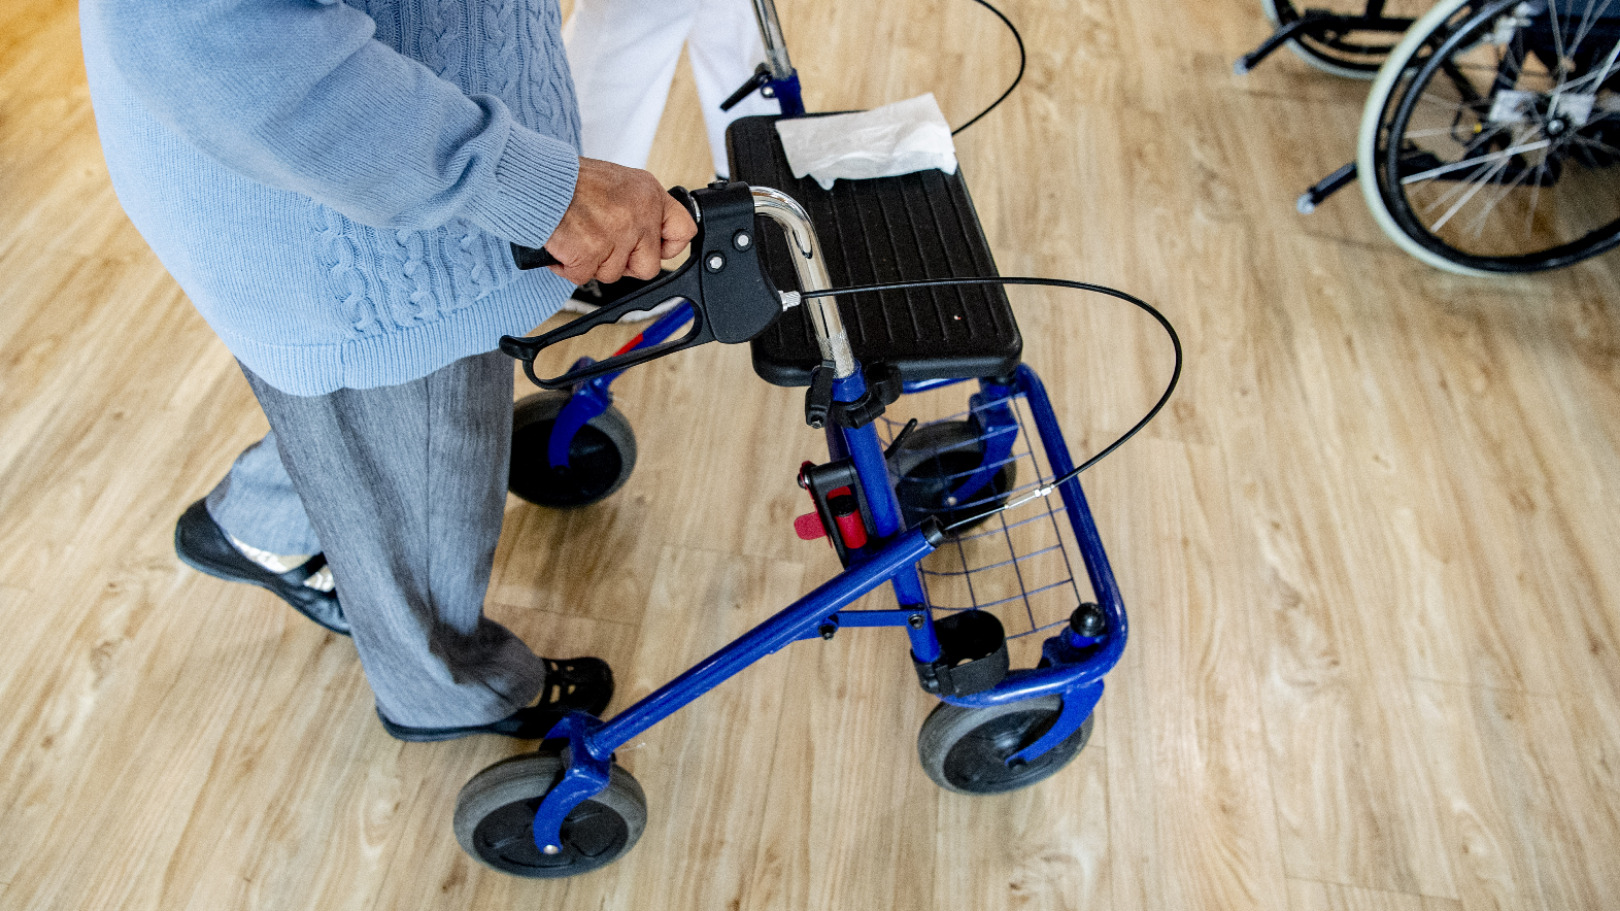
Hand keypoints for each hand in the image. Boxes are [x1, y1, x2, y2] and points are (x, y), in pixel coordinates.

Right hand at [542, 158, 696, 285]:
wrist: (538, 181)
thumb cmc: (572, 181)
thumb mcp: (619, 182)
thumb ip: (639, 208)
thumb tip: (649, 235)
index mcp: (649, 195)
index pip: (683, 231)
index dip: (669, 246)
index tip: (656, 248)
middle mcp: (638, 215)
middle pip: (649, 265)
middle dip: (626, 263)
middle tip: (606, 247)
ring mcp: (617, 235)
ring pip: (614, 274)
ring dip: (594, 263)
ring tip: (581, 237)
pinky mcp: (592, 252)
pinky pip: (584, 277)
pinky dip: (570, 267)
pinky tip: (566, 247)